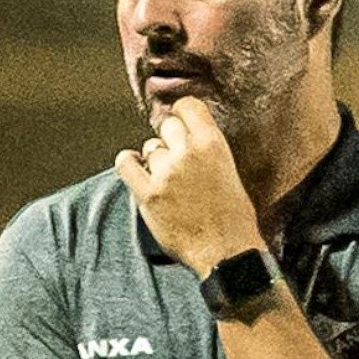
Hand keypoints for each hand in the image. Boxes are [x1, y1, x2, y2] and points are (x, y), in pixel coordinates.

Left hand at [114, 97, 263, 278]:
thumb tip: (186, 136)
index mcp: (213, 144)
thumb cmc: (233, 217)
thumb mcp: (230, 170)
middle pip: (167, 126)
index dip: (183, 113)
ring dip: (156, 160)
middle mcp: (188, 153)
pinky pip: (126, 165)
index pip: (188, 106)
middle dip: (171, 138)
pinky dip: (129, 163)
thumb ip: (207, 149)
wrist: (226, 252)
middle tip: (178, 157)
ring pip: (150, 149)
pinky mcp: (148, 194)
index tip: (181, 121)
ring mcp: (166, 173)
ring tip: (168, 178)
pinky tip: (137, 168)